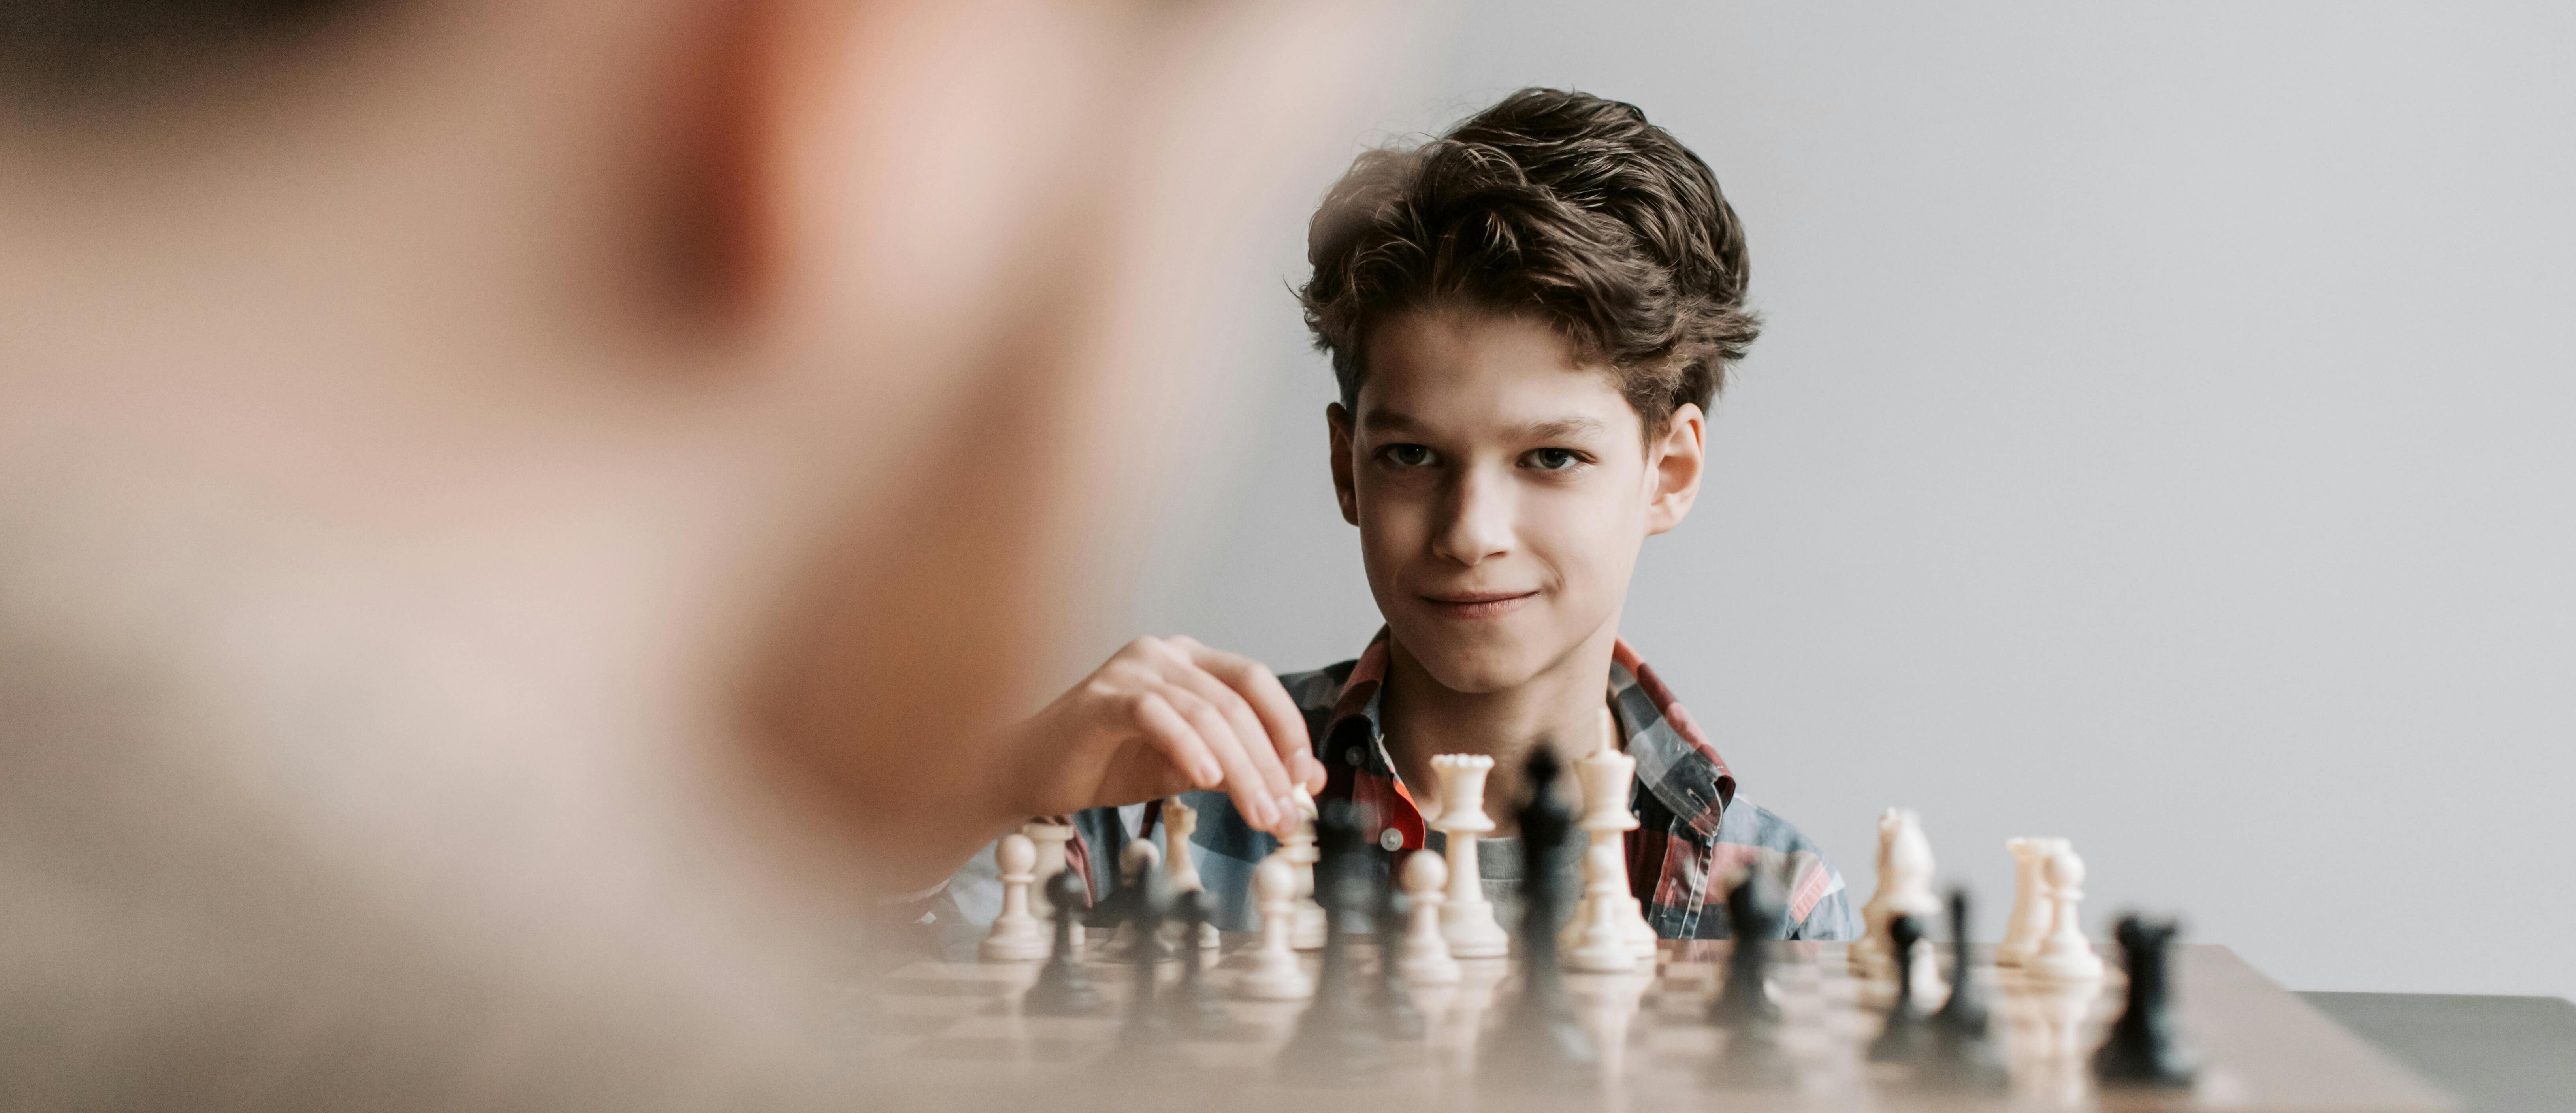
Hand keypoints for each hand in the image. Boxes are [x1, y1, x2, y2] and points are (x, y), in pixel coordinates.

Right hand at [1002, 636, 1325, 835]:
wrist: (1030, 773)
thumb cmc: (1107, 765)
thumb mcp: (1184, 767)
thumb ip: (1232, 767)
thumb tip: (1297, 788)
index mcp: (1190, 662)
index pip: (1255, 685)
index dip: (1288, 731)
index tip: (1307, 781)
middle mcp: (1164, 653)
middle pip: (1236, 704)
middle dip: (1269, 765)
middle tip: (1287, 815)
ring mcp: (1131, 668)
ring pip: (1205, 713)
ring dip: (1240, 769)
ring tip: (1259, 814)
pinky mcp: (1101, 696)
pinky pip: (1155, 715)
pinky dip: (1186, 747)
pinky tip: (1205, 781)